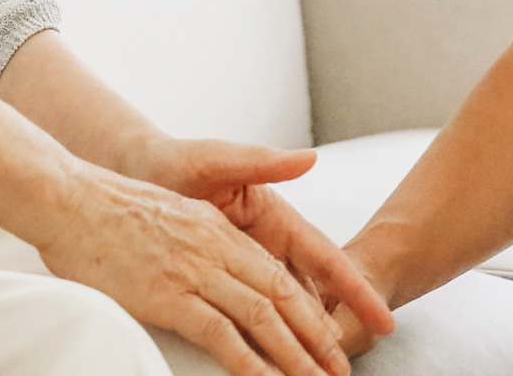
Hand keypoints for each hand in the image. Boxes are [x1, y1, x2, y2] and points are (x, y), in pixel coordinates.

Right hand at [36, 160, 352, 375]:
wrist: (67, 199)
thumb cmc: (107, 211)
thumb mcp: (167, 212)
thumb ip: (203, 236)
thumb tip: (218, 266)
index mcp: (217, 228)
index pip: (279, 271)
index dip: (310, 306)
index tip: (332, 336)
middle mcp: (215, 246)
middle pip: (282, 293)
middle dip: (318, 335)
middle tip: (341, 368)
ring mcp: (194, 269)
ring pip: (263, 315)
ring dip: (296, 354)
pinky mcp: (168, 294)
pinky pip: (221, 333)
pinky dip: (250, 361)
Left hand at [130, 138, 397, 349]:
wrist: (132, 171)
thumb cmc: (175, 160)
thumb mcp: (218, 159)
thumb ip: (263, 161)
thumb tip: (309, 158)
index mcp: (275, 216)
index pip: (325, 257)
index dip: (355, 289)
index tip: (381, 318)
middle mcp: (266, 243)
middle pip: (310, 293)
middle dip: (331, 330)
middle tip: (344, 368)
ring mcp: (244, 263)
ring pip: (283, 308)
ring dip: (301, 339)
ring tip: (316, 371)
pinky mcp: (219, 278)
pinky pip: (248, 313)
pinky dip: (262, 337)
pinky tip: (268, 362)